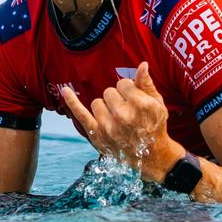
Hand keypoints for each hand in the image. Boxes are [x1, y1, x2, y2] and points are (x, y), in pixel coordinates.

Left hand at [60, 62, 178, 181]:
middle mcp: (123, 115)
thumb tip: (142, 64)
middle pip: (109, 92)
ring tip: (116, 120)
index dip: (127, 90)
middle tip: (126, 112)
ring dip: (104, 108)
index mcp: (140, 104)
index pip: (123, 83)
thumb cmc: (154, 126)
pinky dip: (71, 101)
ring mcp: (109, 126)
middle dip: (116, 99)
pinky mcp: (97, 135)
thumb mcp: (157, 104)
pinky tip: (64, 90)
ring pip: (96, 102)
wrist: (151, 156)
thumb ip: (146, 84)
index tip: (132, 100)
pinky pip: (80, 113)